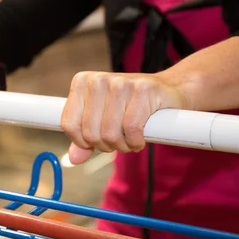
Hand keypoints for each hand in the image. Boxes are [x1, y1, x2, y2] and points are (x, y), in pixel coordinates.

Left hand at [61, 72, 187, 164]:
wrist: (169, 92)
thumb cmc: (130, 107)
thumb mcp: (102, 121)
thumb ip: (85, 139)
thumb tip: (73, 159)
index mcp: (82, 82)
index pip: (70, 124)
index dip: (83, 142)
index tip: (96, 142)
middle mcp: (98, 80)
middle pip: (90, 133)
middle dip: (105, 145)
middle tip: (118, 141)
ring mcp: (121, 82)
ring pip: (110, 133)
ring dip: (122, 146)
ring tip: (129, 139)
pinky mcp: (143, 89)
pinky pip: (131, 129)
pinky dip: (136, 142)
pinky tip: (139, 139)